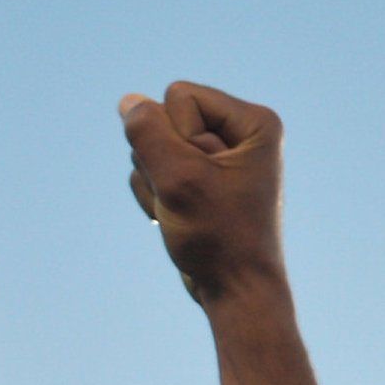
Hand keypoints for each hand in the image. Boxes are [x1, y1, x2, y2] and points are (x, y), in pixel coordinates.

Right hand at [120, 82, 285, 304]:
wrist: (235, 290)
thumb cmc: (219, 236)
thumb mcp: (178, 178)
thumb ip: (147, 131)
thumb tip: (131, 101)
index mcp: (254, 123)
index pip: (179, 95)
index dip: (179, 138)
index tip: (209, 178)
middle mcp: (238, 134)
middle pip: (162, 118)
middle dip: (164, 161)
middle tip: (197, 199)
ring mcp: (215, 157)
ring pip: (151, 146)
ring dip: (157, 182)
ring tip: (189, 211)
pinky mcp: (196, 179)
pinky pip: (151, 170)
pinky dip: (156, 197)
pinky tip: (179, 219)